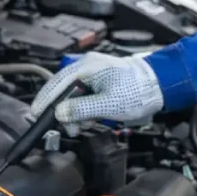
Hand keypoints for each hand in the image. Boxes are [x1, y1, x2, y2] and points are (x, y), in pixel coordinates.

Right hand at [30, 53, 163, 133]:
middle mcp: (88, 67)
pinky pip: (85, 97)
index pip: (57, 83)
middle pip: (64, 90)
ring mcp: (95, 74)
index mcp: (87, 67)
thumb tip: (60, 113)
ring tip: (84, 125)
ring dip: (75, 113)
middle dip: (64, 111)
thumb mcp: (107, 105)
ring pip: (74, 95)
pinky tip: (91, 119)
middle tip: (69, 128)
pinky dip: (85, 109)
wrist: (161, 85)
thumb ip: (80, 109)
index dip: (45, 100)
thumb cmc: (138, 91)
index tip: (35, 113)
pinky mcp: (101, 82)